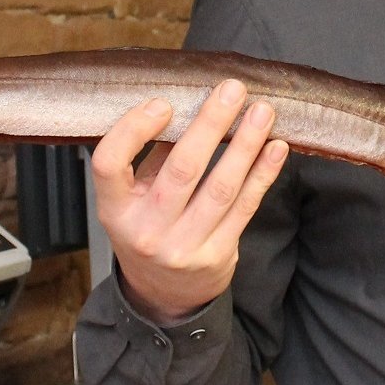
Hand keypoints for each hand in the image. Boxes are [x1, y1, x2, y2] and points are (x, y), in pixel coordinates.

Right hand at [89, 79, 289, 324]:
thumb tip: (191, 105)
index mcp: (115, 210)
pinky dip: (262, 174)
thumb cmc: (149, 228)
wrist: (165, 294)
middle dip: (210, 124)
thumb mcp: (133, 199)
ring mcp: (183, 247)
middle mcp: (146, 230)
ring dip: (245, 145)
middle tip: (232, 89)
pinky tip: (275, 148)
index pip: (110, 164)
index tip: (162, 103)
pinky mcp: (218, 255)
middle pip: (181, 169)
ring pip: (220, 187)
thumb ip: (153, 157)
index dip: (133, 130)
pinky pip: (245, 207)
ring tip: (262, 112)